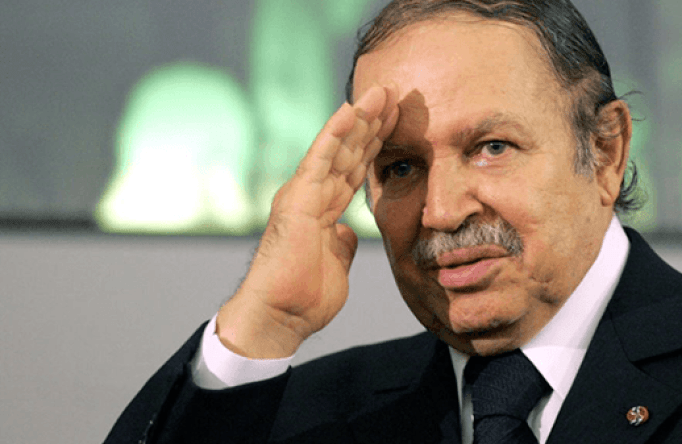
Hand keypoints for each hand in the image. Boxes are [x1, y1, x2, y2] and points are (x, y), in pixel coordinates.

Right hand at [216, 85, 398, 358]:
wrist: (279, 318)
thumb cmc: (303, 298)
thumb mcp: (335, 264)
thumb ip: (341, 243)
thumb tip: (347, 233)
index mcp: (323, 209)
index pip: (354, 169)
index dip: (374, 145)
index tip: (395, 122)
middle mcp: (312, 196)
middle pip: (348, 152)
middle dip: (372, 124)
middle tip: (393, 94)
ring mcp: (303, 195)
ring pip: (336, 149)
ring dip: (360, 120)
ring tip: (380, 93)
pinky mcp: (297, 201)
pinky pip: (319, 161)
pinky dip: (334, 135)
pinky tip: (350, 112)